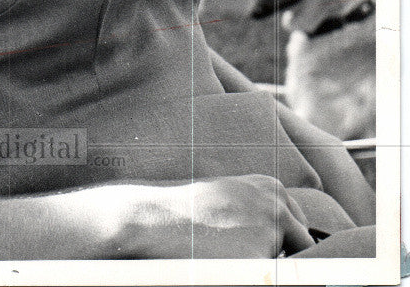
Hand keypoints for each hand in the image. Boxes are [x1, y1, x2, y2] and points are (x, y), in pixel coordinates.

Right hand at [95, 175, 317, 257]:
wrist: (159, 217)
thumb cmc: (190, 208)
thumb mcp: (232, 193)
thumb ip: (263, 207)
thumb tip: (291, 234)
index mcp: (273, 188)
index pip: (300, 225)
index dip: (284, 242)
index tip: (266, 247)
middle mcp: (278, 206)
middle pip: (303, 244)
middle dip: (284, 255)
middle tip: (248, 253)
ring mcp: (271, 232)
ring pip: (290, 263)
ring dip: (269, 264)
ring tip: (233, 254)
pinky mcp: (260, 259)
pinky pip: (270, 275)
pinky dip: (253, 273)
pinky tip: (229, 264)